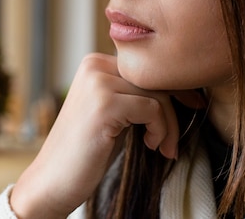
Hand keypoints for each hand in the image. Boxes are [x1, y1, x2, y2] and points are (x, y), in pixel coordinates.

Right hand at [9, 53, 179, 218]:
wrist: (52, 181)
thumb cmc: (87, 150)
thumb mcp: (113, 112)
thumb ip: (134, 93)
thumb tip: (180, 86)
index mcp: (95, 63)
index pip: (147, 67)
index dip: (174, 87)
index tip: (193, 105)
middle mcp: (94, 66)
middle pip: (155, 78)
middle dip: (174, 110)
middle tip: (172, 141)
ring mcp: (97, 83)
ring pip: (158, 93)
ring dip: (169, 125)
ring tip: (161, 147)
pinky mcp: (104, 104)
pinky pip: (152, 109)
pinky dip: (160, 130)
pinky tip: (150, 146)